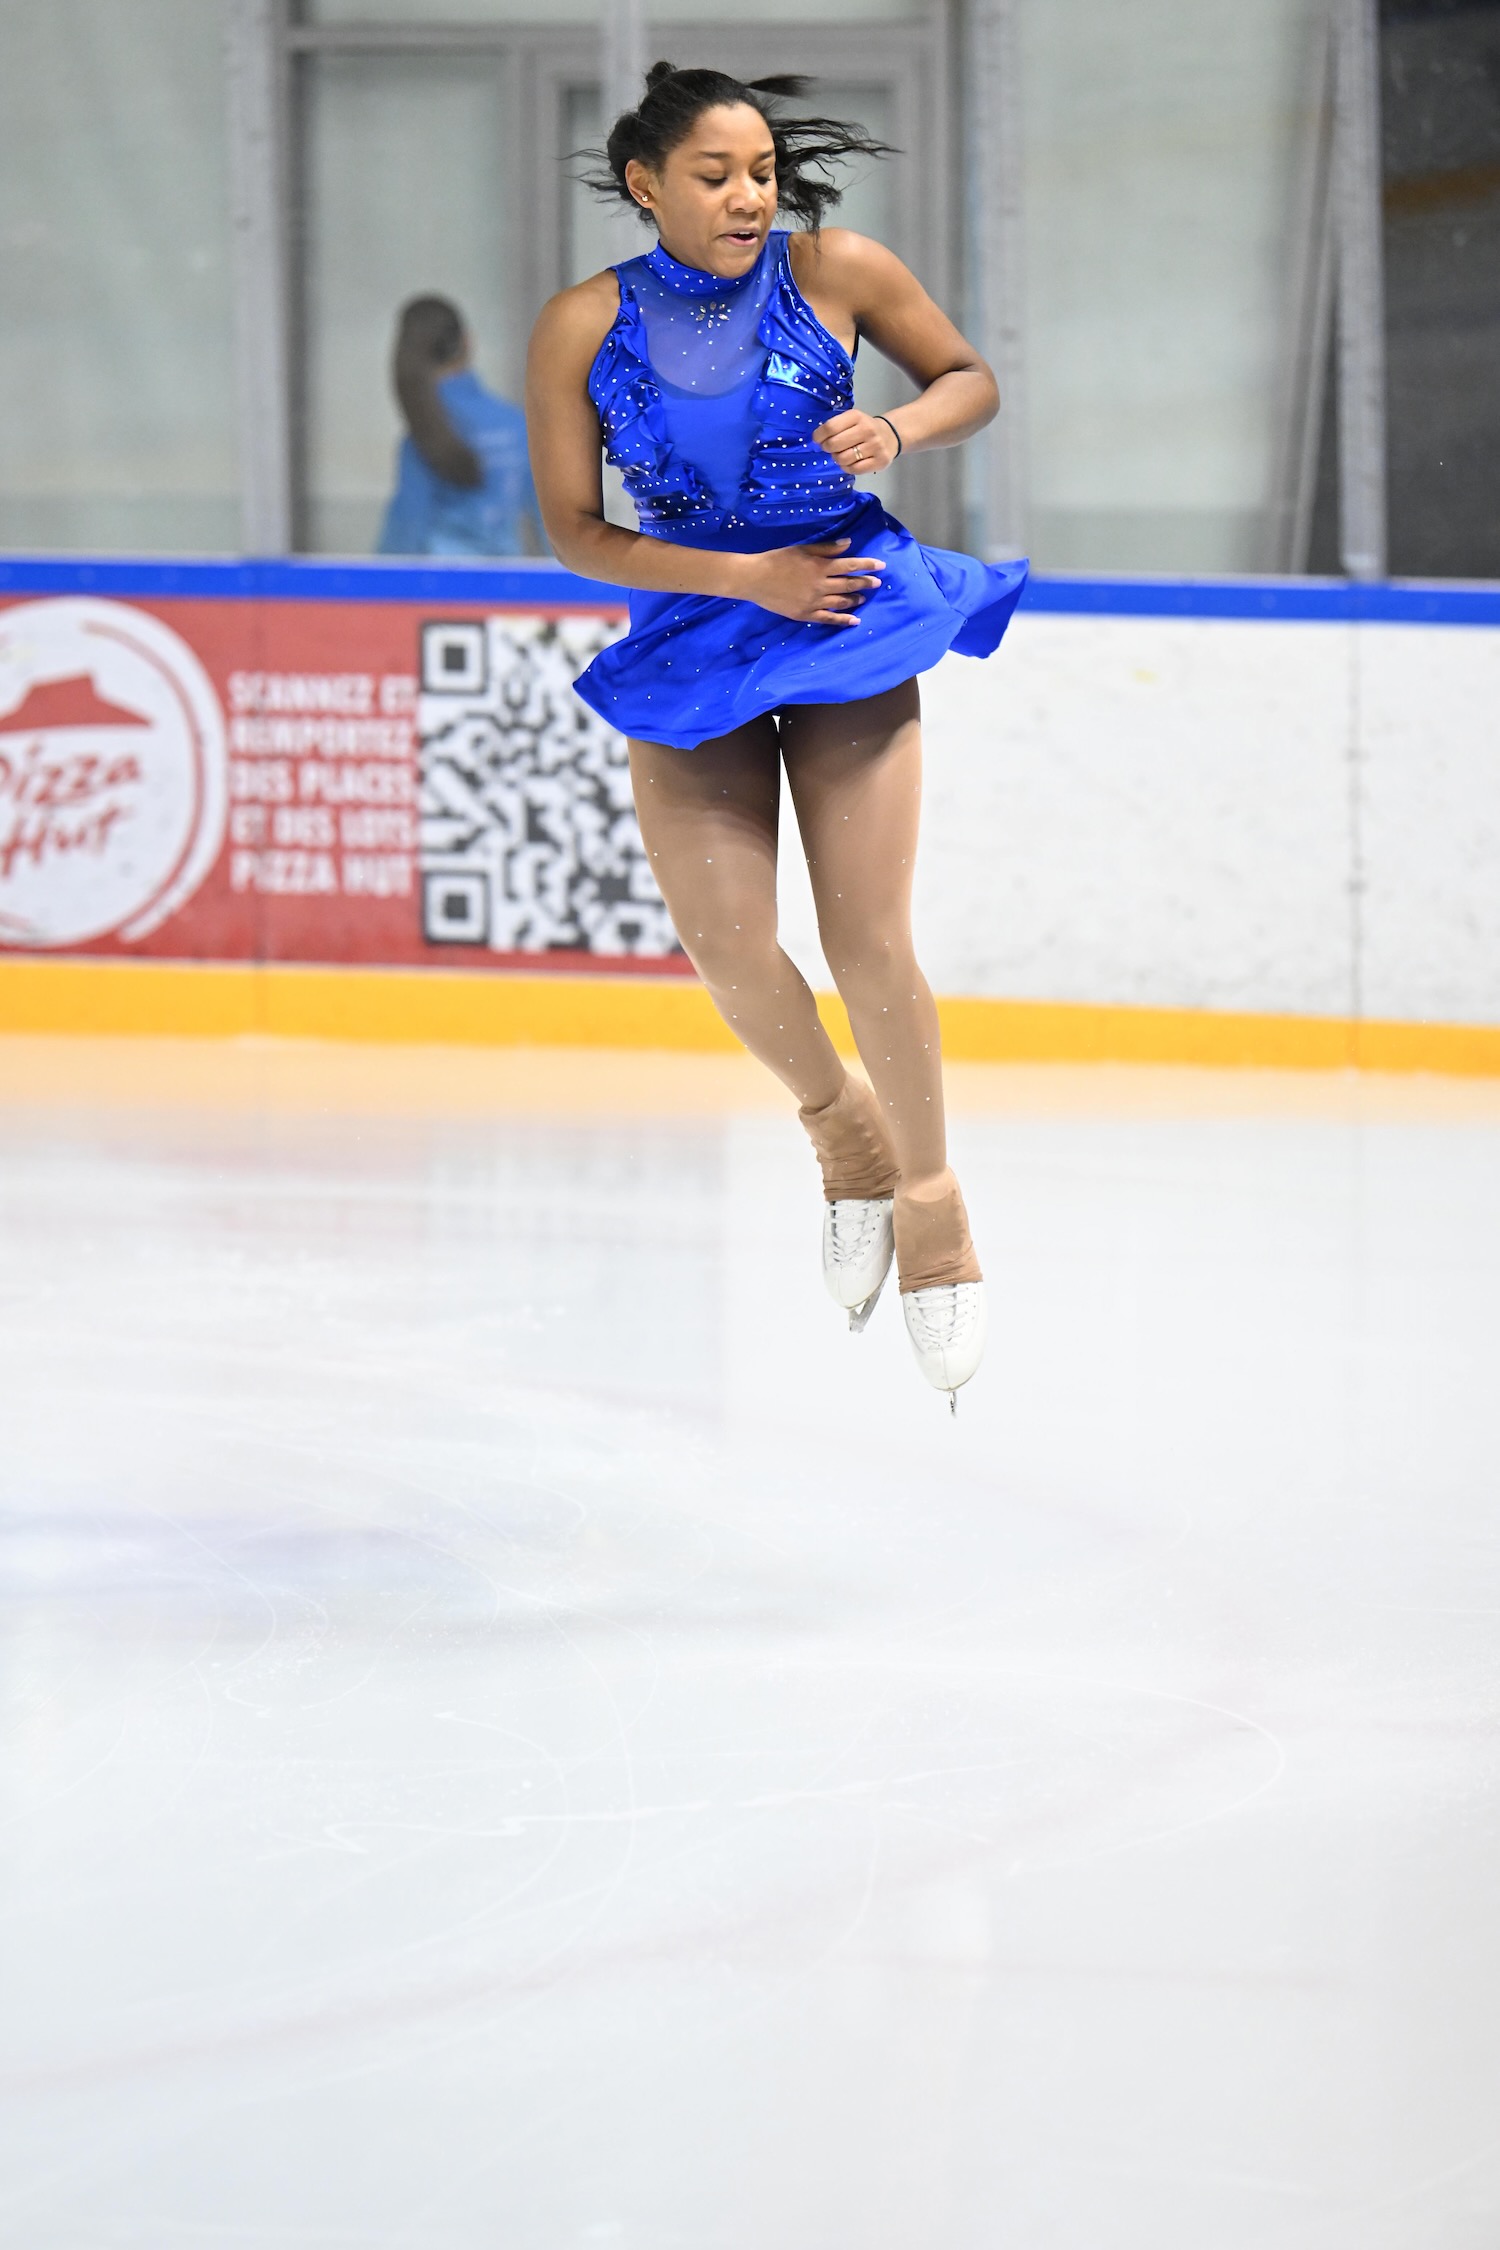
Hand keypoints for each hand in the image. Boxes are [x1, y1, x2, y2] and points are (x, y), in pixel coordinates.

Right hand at [738, 538, 885, 627]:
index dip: (867, 565)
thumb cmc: (777, 559)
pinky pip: (829, 619)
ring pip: (841, 602)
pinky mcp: (806, 615)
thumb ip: (827, 548)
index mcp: (820, 566)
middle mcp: (821, 585)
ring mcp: (814, 602)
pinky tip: (854, 621)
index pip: (850, 565)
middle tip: (877, 583)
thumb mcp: (802, 549)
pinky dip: (843, 620)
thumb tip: (849, 544)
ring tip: (864, 598)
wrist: (755, 579)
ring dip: (855, 600)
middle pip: (849, 585)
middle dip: (865, 583)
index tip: (881, 566)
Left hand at [812, 409, 899, 476]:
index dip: (819, 435)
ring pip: (843, 458)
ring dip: (837, 459)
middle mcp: (867, 429)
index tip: (817, 439)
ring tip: (841, 454)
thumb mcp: (852, 420)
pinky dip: (847, 467)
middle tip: (830, 448)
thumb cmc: (865, 428)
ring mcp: (875, 446)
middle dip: (827, 448)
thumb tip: (817, 440)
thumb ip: (836, 427)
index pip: (830, 427)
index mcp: (857, 416)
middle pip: (835, 444)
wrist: (891, 435)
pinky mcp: (879, 461)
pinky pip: (854, 469)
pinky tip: (849, 462)